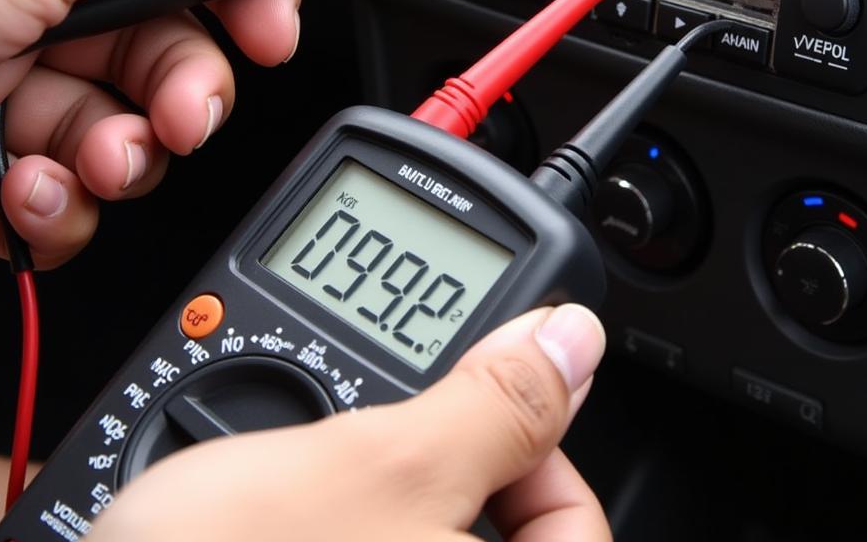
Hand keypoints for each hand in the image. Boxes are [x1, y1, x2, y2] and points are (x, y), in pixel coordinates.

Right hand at [91, 305, 610, 541]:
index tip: (492, 393)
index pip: (577, 525)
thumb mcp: (381, 468)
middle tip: (389, 400)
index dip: (546, 447)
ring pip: (409, 517)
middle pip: (489, 519)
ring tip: (323, 425)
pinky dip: (331, 484)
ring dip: (371, 457)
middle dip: (440, 447)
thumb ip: (497, 407)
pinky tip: (290, 454)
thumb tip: (572, 343)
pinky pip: (351, 528)